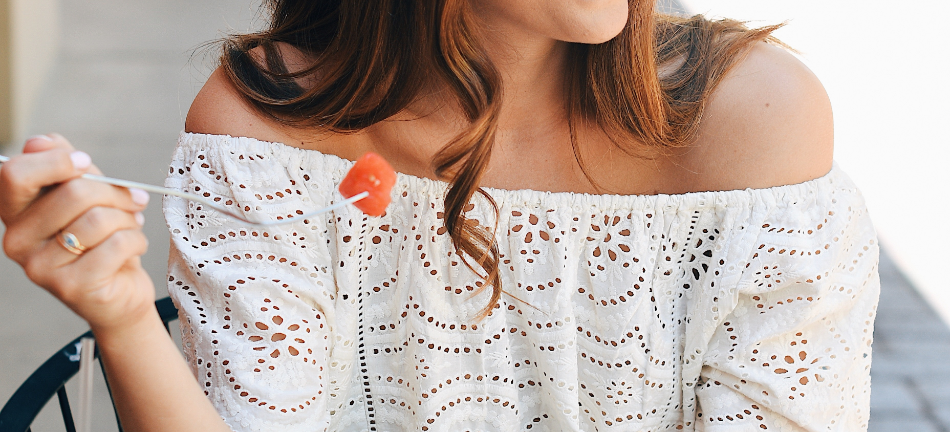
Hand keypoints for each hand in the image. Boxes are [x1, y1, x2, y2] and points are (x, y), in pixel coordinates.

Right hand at [0, 134, 154, 333]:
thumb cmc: (101, 241)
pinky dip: (136, 241)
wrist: (119, 296)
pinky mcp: (72, 287)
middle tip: (134, 200)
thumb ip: (65, 168)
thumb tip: (42, 141)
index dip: (56, 160)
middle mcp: (17, 242)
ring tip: (131, 227)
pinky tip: (133, 249)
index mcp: (15, 214)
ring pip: (98, 219)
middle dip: (115, 192)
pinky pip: (116, 244)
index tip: (85, 162)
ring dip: (128, 219)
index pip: (14, 174)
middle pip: (73, 193)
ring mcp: (41, 269)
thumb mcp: (86, 197)